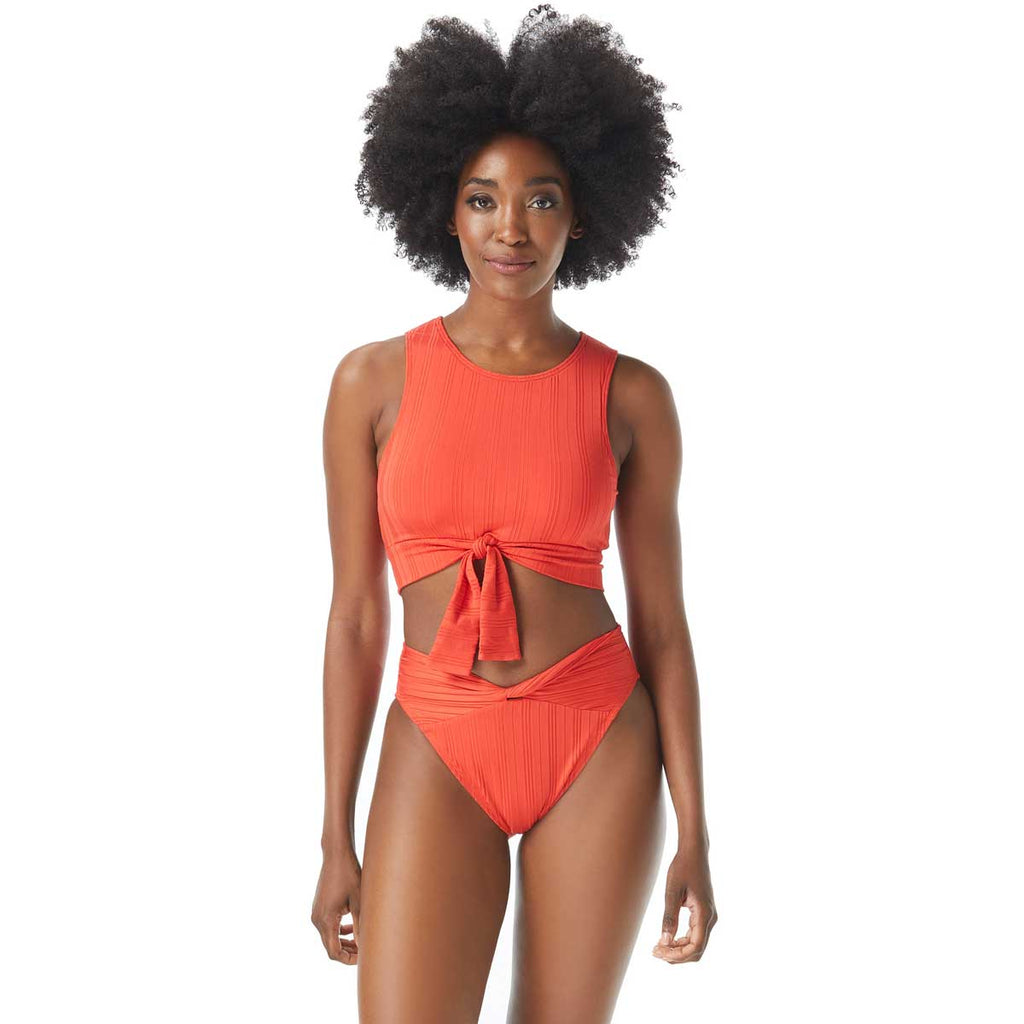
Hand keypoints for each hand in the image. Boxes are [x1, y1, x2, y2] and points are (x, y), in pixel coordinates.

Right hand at [311, 848, 361, 963]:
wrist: (336, 854)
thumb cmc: (349, 874)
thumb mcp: (359, 901)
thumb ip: (361, 925)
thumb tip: (366, 946)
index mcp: (326, 921)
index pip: (334, 952)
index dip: (349, 959)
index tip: (364, 958)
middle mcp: (317, 920)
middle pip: (330, 947)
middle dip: (347, 952)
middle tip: (365, 951)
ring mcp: (316, 913)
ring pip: (328, 937)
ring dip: (343, 942)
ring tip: (360, 942)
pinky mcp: (319, 907)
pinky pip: (327, 926)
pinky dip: (339, 930)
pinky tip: (352, 926)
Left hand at [652, 843, 716, 963]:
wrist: (694, 853)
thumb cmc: (682, 868)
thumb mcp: (672, 891)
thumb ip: (670, 917)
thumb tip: (665, 941)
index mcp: (704, 914)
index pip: (695, 946)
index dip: (677, 954)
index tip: (659, 952)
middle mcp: (710, 918)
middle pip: (697, 950)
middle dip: (677, 955)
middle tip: (655, 952)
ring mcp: (709, 917)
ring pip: (696, 944)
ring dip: (679, 950)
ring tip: (658, 947)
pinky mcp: (704, 914)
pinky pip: (695, 935)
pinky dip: (682, 941)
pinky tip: (667, 939)